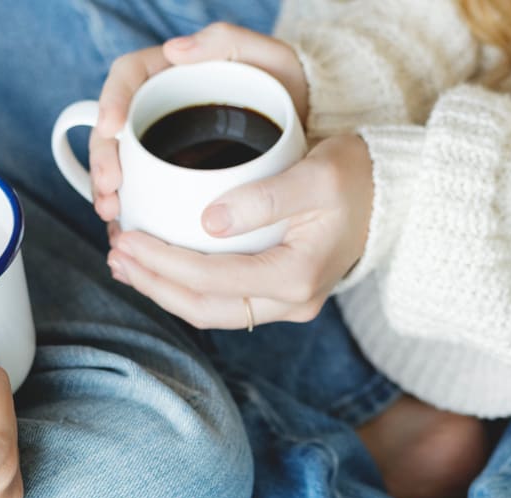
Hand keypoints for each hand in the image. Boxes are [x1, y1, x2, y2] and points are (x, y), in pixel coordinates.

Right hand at [90, 22, 308, 221]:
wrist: (306, 141)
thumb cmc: (288, 96)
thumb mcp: (270, 60)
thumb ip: (229, 42)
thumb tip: (175, 51)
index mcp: (172, 75)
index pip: (129, 76)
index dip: (112, 98)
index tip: (110, 126)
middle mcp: (159, 112)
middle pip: (114, 130)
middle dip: (103, 160)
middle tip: (110, 188)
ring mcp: (160, 149)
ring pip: (120, 168)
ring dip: (108, 194)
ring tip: (114, 215)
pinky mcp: (167, 182)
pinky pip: (138, 197)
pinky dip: (129, 217)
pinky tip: (128, 234)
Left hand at [106, 134, 374, 327]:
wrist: (395, 195)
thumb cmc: (358, 177)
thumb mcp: (317, 174)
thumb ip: (265, 198)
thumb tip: (208, 221)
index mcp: (297, 277)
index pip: (212, 278)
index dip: (163, 263)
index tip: (127, 239)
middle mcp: (291, 302)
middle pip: (204, 307)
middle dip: (153, 283)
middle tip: (116, 254)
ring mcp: (286, 305)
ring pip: (210, 311)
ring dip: (164, 290)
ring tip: (125, 264)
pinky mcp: (279, 296)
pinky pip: (222, 302)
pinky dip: (185, 288)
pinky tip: (158, 268)